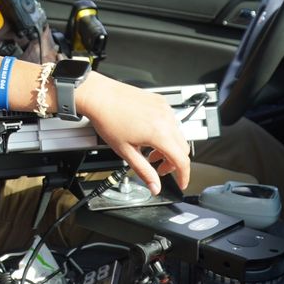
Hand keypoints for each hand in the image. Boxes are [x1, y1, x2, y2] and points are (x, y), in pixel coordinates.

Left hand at [75, 73, 189, 193]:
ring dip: (169, 148)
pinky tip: (149, 136)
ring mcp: (164, 108)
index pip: (182, 160)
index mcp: (159, 133)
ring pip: (178, 135)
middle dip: (173, 163)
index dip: (184, 176)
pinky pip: (171, 121)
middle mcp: (166, 119)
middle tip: (158, 168)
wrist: (100, 96)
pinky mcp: (160, 101)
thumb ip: (144, 172)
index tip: (181, 183)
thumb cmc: (108, 119)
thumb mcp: (126, 152)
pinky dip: (166, 133)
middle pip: (182, 148)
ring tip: (150, 152)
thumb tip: (155, 187)